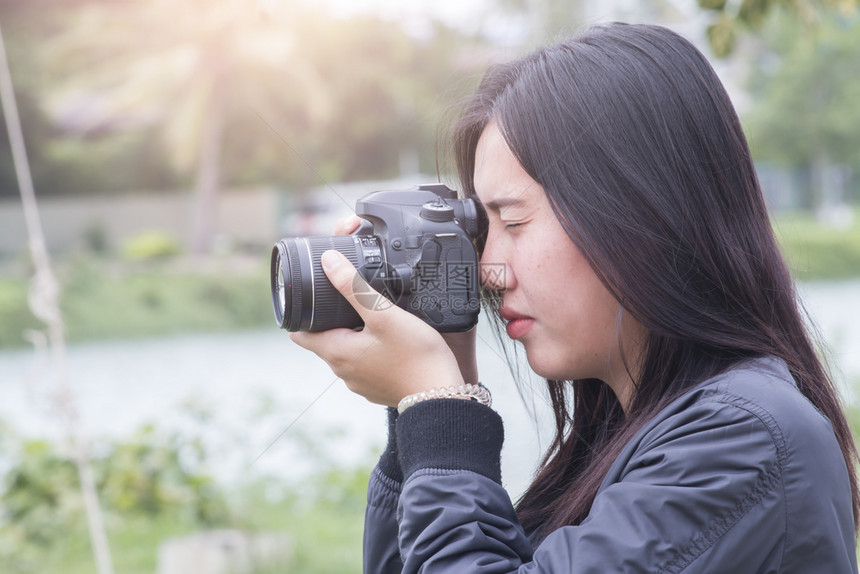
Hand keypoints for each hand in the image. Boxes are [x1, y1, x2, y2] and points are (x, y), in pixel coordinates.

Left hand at [289, 215, 468, 405]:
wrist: (442, 394)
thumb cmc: (415, 354)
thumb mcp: (384, 314)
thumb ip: (354, 287)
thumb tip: (328, 261)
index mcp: (336, 352)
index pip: (299, 333)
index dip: (301, 313)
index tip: (312, 297)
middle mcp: (342, 371)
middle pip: (324, 340)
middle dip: (331, 320)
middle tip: (348, 298)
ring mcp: (359, 383)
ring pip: (346, 352)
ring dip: (352, 335)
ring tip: (371, 316)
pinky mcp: (376, 388)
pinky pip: (365, 365)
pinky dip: (369, 350)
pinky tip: (388, 340)